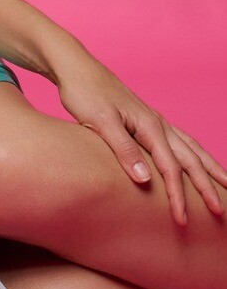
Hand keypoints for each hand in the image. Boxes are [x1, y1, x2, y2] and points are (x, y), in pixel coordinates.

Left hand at [55, 53, 226, 226]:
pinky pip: (179, 140)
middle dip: (206, 186)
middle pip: (190, 160)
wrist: (76, 68)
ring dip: (208, 167)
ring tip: (226, 182)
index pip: (170, 169)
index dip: (177, 196)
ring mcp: (154, 120)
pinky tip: (195, 159)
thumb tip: (146, 180)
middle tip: (220, 210)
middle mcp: (157, 123)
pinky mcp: (145, 120)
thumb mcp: (100, 122)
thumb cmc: (85, 93)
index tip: (182, 219)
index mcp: (149, 126)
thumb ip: (124, 150)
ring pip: (190, 148)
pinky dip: (193, 153)